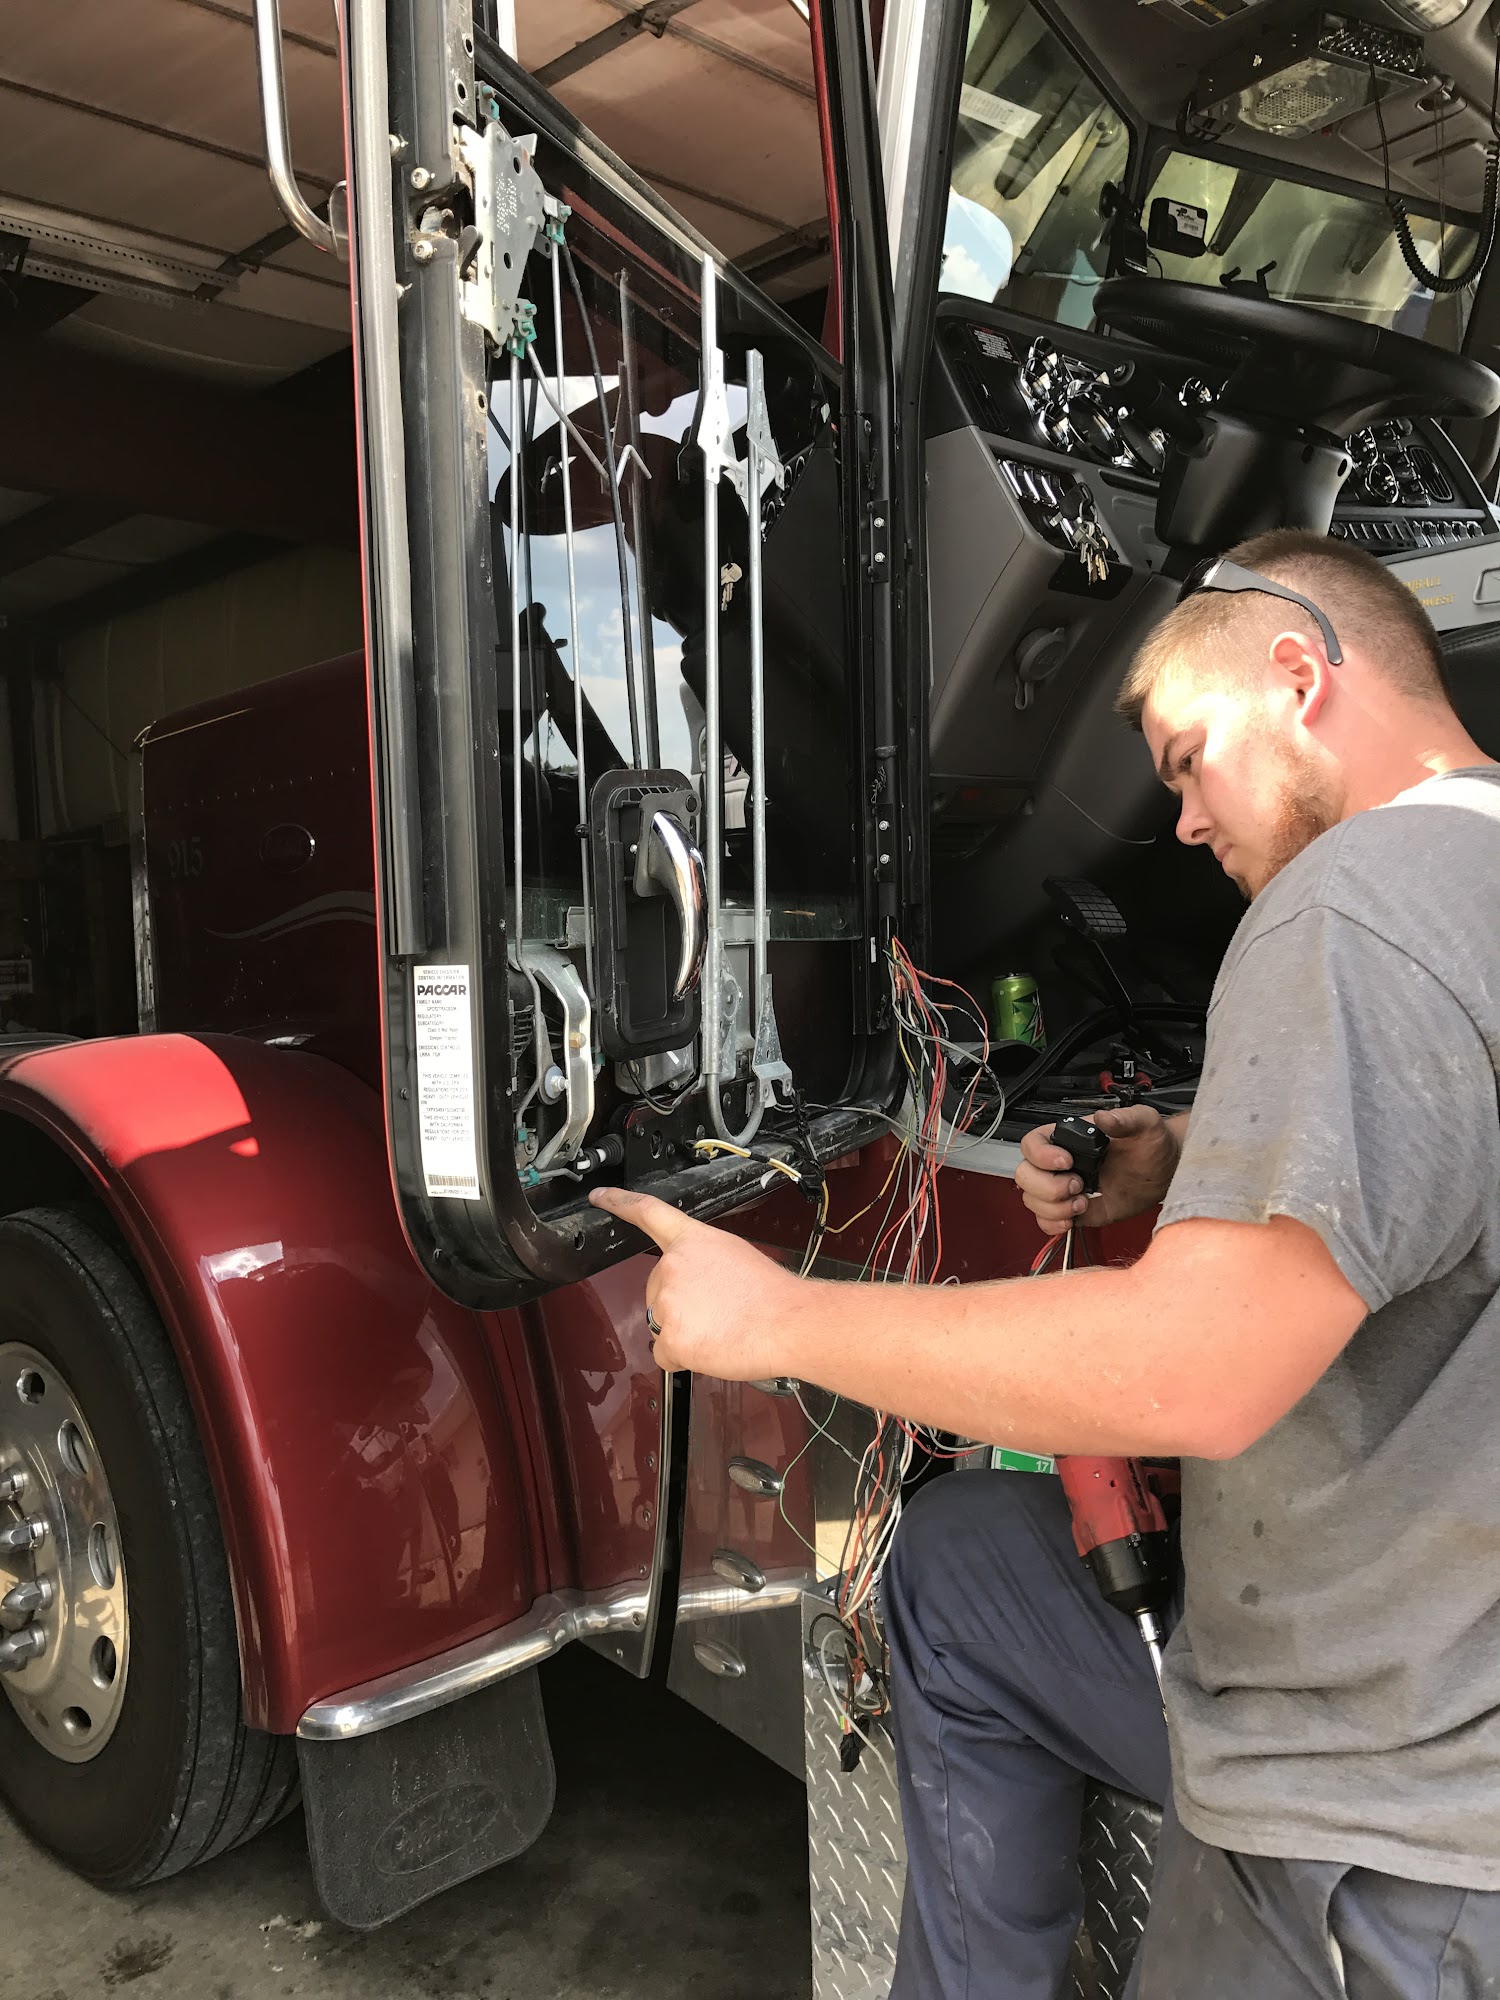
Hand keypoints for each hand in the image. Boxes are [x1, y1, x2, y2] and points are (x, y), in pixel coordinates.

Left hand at [588, 1186, 798, 1378]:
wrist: (788, 1323)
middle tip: (716, 1312)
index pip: (648, 1213)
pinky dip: (684, 1358)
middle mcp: (673, 1266)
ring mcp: (667, 1302)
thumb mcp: (736, 1256)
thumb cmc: (772, 1295)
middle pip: (657, 1291)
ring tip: (721, 1329)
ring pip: (662, 1325)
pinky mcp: (670, 1337)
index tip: (600, 1196)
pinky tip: (711, 1347)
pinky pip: (665, 1355)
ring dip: (684, 1332)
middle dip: (679, 1306)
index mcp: (693, 1241)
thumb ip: (704, 1262)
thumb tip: (697, 1284)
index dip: (619, 1203)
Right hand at [1015, 1104, 1182, 1235]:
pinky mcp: (1073, 1211)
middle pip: (1025, 1175)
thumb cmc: (1151, 1144)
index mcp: (1069, 1137)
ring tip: (1082, 1203)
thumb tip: (1105, 1118)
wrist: (1165, 1172)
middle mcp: (1060, 1164)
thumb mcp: (1144, 1123)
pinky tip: (1075, 1217)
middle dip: (1048, 1186)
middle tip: (1078, 1185)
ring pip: (1032, 1200)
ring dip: (1053, 1207)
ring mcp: (1064, 1189)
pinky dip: (1053, 1224)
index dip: (1040, 1155)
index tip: (1066, 1162)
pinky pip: (1046, 1221)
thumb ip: (1126, 1119)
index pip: (1032, 1143)